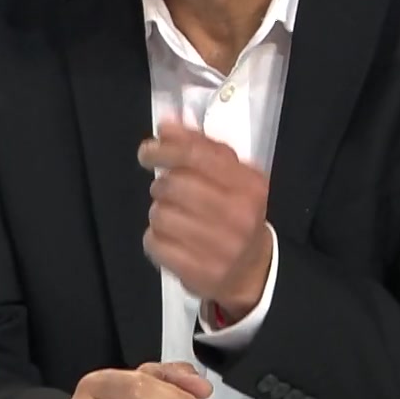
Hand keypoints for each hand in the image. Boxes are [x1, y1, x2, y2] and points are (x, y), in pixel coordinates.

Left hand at [137, 120, 272, 319]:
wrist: (252, 270)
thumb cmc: (236, 213)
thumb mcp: (232, 176)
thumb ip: (201, 146)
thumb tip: (166, 125)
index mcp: (249, 185)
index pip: (196, 156)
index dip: (164, 149)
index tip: (147, 151)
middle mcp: (238, 215)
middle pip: (174, 185)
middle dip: (161, 185)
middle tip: (166, 192)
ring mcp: (219, 247)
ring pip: (160, 214)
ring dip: (158, 212)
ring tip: (172, 217)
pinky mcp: (199, 272)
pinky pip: (155, 243)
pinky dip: (154, 238)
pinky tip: (169, 239)